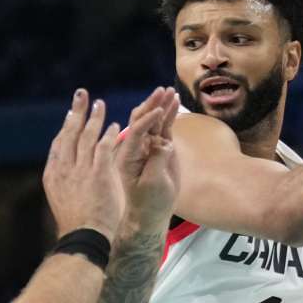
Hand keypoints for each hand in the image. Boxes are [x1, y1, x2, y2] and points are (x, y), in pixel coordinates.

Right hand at [42, 89, 122, 240]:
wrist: (84, 237)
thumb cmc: (77, 226)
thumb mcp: (63, 202)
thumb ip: (66, 187)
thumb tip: (69, 184)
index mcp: (53, 175)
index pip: (58, 145)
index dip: (65, 128)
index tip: (70, 117)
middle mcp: (65, 168)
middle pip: (69, 133)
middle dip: (76, 112)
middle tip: (81, 95)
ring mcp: (81, 169)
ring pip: (87, 136)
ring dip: (94, 118)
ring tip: (100, 104)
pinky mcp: (99, 172)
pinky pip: (105, 146)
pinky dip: (110, 134)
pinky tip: (116, 126)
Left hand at [115, 86, 180, 228]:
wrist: (151, 212)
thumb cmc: (149, 201)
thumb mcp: (153, 183)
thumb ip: (157, 160)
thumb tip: (164, 142)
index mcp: (127, 155)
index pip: (136, 132)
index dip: (147, 121)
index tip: (158, 112)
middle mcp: (135, 147)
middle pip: (141, 120)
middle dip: (151, 104)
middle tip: (161, 91)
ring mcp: (148, 146)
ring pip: (153, 121)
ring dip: (161, 105)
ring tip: (170, 91)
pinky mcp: (159, 148)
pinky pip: (163, 127)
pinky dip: (169, 114)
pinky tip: (175, 101)